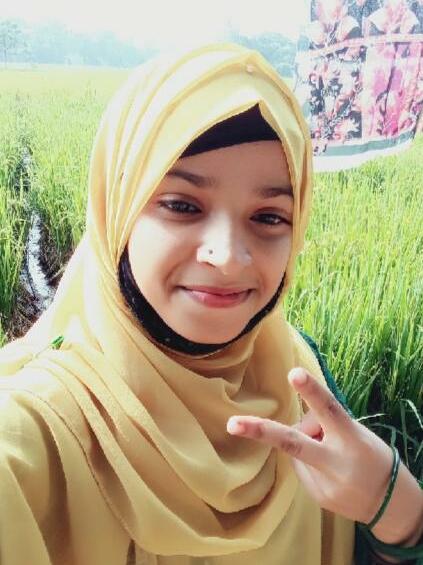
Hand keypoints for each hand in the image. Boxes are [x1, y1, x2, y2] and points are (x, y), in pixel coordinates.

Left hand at [226, 368, 422, 541]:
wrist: (390, 504)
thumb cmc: (369, 455)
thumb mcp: (355, 434)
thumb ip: (325, 426)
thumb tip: (297, 424)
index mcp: (350, 437)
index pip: (329, 408)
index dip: (311, 391)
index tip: (294, 373)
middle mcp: (336, 462)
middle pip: (293, 444)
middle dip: (260, 431)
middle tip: (232, 424)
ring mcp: (325, 483)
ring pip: (296, 453)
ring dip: (307, 446)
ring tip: (333, 455)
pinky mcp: (318, 498)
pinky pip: (302, 470)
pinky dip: (311, 465)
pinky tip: (331, 473)